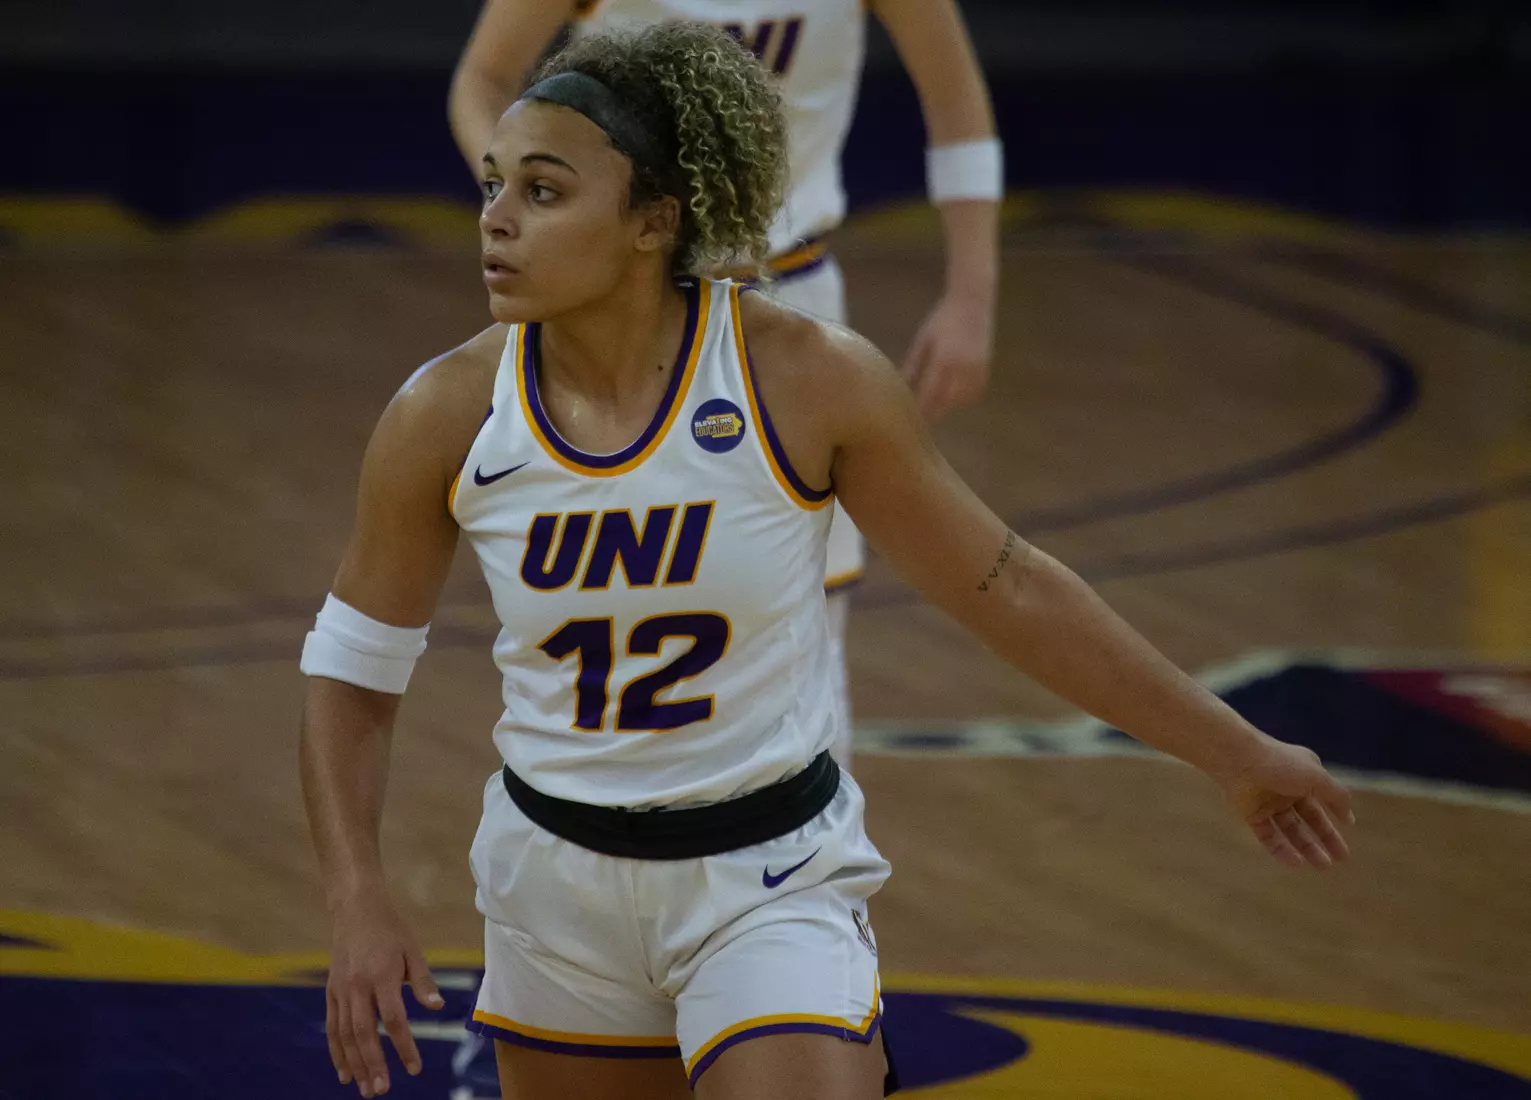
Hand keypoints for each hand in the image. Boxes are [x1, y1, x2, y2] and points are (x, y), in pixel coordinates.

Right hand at [326, 888, 443, 1095]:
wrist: (355, 908)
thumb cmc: (390, 929)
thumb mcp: (413, 950)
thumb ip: (424, 981)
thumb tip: (438, 1007)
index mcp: (382, 976)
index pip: (393, 1019)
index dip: (404, 1046)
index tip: (414, 1068)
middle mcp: (357, 986)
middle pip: (364, 1032)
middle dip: (373, 1063)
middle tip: (381, 1090)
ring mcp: (341, 990)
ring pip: (344, 1034)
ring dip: (354, 1063)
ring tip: (364, 1088)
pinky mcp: (331, 991)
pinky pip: (332, 1026)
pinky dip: (336, 1051)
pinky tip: (344, 1071)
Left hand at [900, 289, 994, 420]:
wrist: (972, 303)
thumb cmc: (942, 319)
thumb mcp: (923, 340)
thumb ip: (914, 364)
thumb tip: (903, 385)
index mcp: (943, 360)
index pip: (930, 393)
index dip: (921, 409)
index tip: (911, 419)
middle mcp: (962, 368)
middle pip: (946, 402)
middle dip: (933, 412)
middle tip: (921, 419)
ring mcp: (976, 370)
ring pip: (960, 400)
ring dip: (947, 406)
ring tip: (934, 408)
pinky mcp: (985, 368)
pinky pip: (973, 393)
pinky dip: (962, 399)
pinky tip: (952, 397)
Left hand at [1215, 738, 1354, 868]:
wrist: (1237, 759)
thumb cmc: (1280, 764)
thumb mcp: (1317, 778)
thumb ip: (1336, 796)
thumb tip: (1351, 818)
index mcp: (1304, 774)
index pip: (1323, 797)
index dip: (1336, 811)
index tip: (1349, 826)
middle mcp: (1287, 789)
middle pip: (1310, 818)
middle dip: (1326, 837)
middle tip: (1341, 858)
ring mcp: (1268, 802)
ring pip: (1291, 830)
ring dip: (1307, 848)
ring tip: (1324, 866)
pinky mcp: (1251, 814)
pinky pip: (1268, 836)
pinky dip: (1281, 850)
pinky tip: (1297, 863)